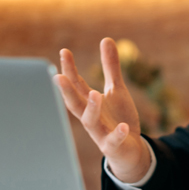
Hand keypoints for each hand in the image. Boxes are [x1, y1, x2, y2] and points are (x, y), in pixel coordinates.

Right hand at [55, 38, 150, 183]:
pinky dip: (117, 134)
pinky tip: (123, 126)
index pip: (76, 85)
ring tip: (95, 93)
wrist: (129, 150)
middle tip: (58, 77)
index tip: (64, 52)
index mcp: (90, 103)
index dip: (69, 69)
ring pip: (90, 122)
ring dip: (91, 109)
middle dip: (67, 91)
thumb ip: (110, 67)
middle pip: (75, 103)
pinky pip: (113, 141)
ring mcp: (100, 133)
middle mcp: (91, 117)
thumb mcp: (116, 90)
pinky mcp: (113, 146)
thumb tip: (106, 39)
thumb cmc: (118, 118)